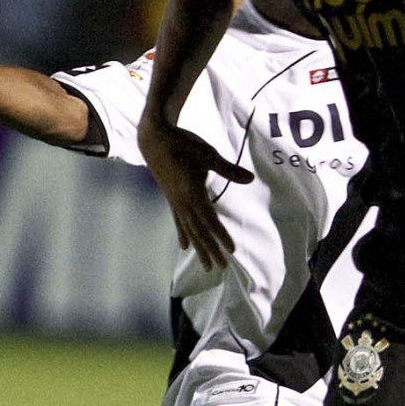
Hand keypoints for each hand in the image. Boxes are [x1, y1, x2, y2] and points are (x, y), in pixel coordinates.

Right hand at [137, 112, 253, 272]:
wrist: (154, 138)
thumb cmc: (183, 143)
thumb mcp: (209, 155)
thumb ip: (229, 169)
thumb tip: (250, 178)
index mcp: (193, 192)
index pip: (210, 220)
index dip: (221, 236)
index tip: (231, 251)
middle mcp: (183, 202)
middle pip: (199, 231)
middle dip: (211, 250)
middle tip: (221, 267)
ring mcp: (175, 202)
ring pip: (189, 230)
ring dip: (199, 248)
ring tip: (206, 265)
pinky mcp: (170, 199)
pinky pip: (178, 222)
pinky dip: (183, 235)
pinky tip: (184, 247)